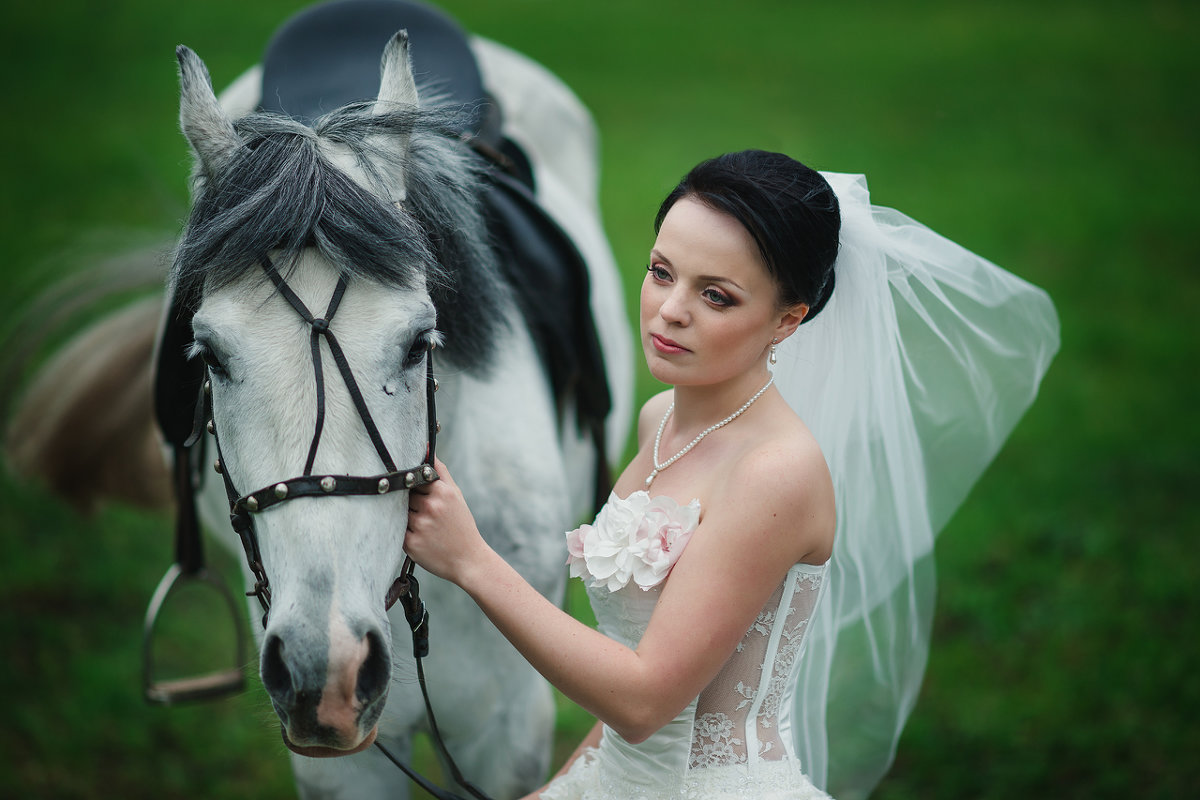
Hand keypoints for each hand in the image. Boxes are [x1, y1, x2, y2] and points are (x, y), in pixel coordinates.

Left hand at [403, 456, 489, 585]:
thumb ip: (439, 471)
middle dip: (410, 503)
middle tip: (426, 514)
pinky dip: (405, 533)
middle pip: (404, 495)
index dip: (413, 484)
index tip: (415, 490)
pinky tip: (421, 538)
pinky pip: (397, 531)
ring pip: (399, 512)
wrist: (469, 560)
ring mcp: (420, 525)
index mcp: (442, 492)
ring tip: (425, 527)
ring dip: (406, 518)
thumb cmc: (460, 524)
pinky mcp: (411, 543)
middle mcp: (431, 507)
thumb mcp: (455, 494)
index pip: (413, 477)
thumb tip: (425, 446)